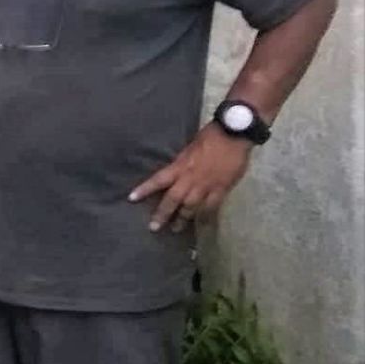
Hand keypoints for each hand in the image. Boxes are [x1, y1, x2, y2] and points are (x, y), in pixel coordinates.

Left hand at [129, 125, 252, 232]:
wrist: (233, 134)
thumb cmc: (209, 137)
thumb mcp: (188, 149)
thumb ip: (181, 163)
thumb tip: (174, 173)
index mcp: (179, 166)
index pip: (158, 180)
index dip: (144, 189)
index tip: (131, 198)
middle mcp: (190, 178)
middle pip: (173, 199)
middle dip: (163, 214)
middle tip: (154, 227)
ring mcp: (206, 185)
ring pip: (191, 207)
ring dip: (183, 219)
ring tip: (175, 229)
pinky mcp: (222, 189)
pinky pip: (212, 207)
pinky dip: (206, 216)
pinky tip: (202, 224)